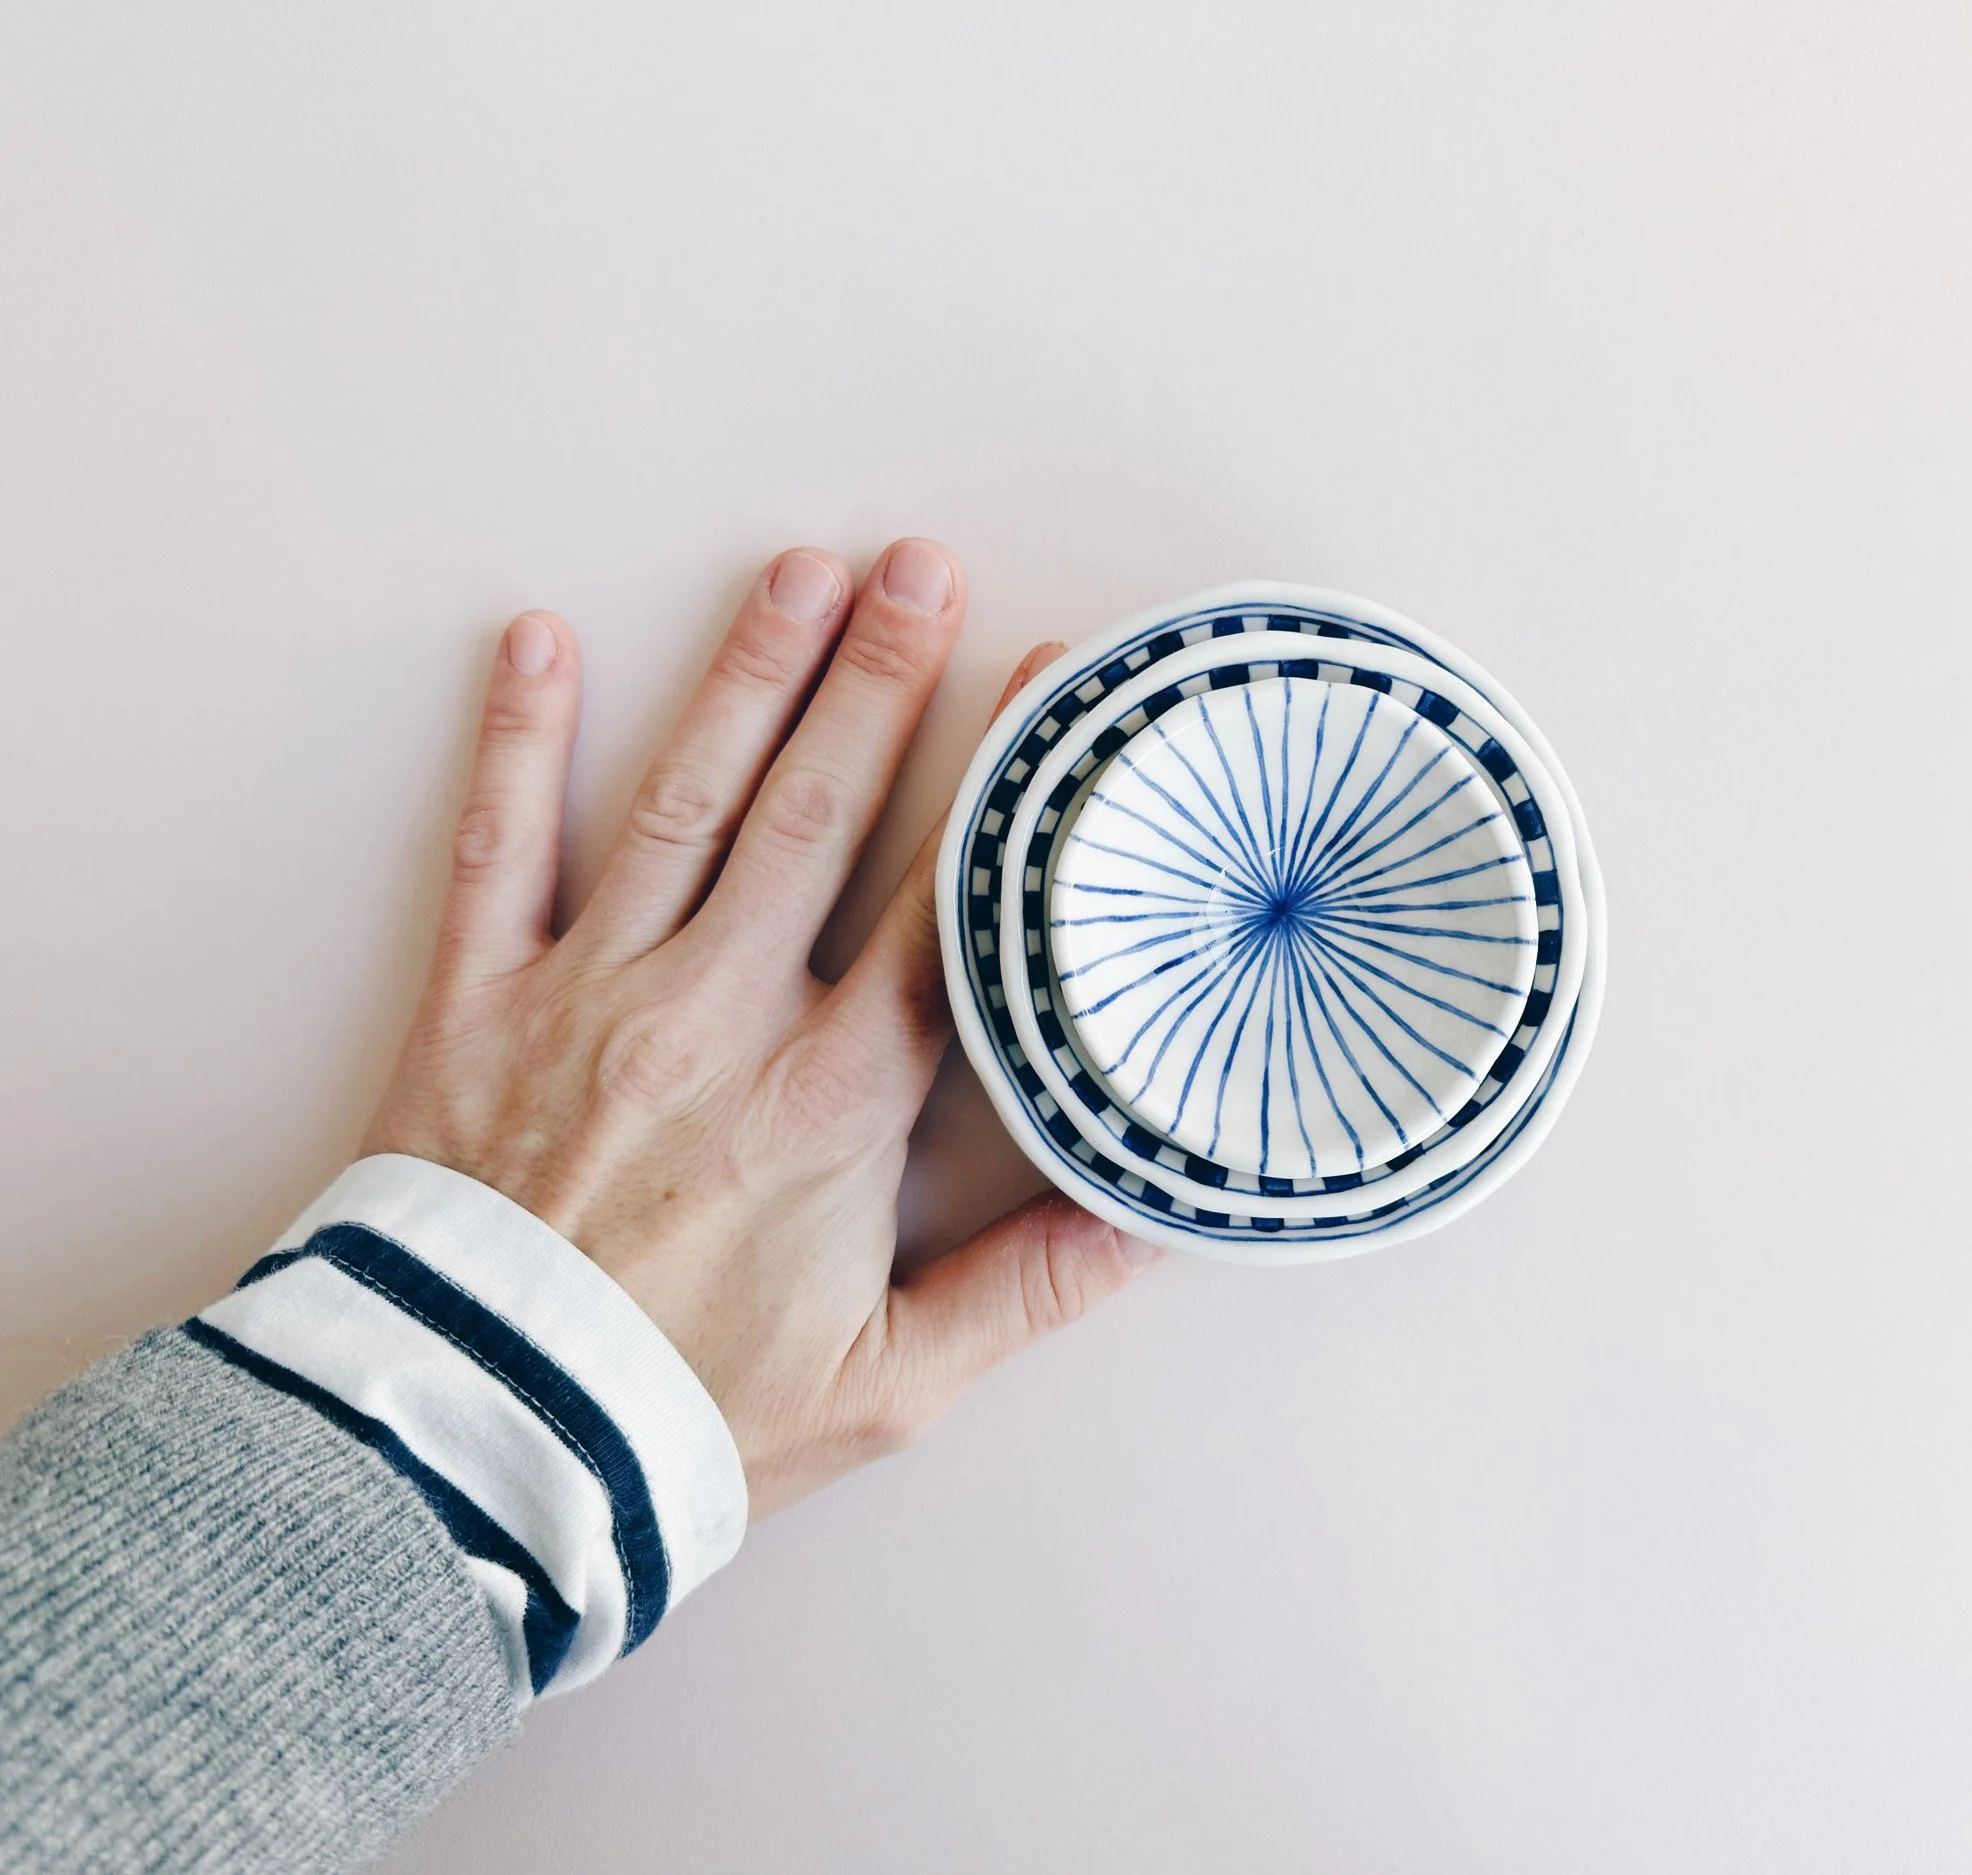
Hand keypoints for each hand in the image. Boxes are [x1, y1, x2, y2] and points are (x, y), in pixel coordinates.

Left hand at [362, 538, 1159, 1517]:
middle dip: (880, 678)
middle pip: (819, 813)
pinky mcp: (478, 1002)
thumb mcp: (890, 1383)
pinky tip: (538, 642)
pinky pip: (499, 847)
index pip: (945, 907)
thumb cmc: (684, 1418)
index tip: (1051, 691)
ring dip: (748, 676)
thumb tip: (1156, 1220)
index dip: (1005, 788)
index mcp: (832, 1099)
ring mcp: (592, 992)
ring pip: (687, 800)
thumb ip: (1030, 1291)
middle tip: (923, 566)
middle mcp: (720, 1014)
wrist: (474, 1446)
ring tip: (799, 572)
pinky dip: (516, 741)